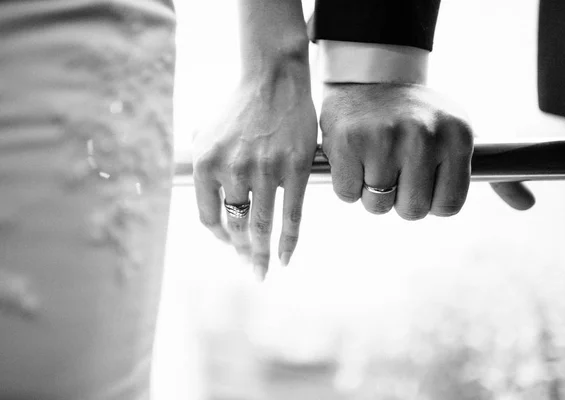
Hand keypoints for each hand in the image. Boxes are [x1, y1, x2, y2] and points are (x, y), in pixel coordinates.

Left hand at [193, 75, 317, 279]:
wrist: (272, 81)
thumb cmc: (239, 109)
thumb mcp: (206, 135)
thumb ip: (202, 168)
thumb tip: (208, 203)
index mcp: (206, 164)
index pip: (208, 217)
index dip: (219, 237)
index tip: (229, 244)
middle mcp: (232, 170)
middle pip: (235, 226)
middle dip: (241, 252)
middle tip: (249, 268)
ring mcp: (265, 171)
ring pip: (261, 226)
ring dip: (261, 254)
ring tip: (262, 271)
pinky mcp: (294, 170)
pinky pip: (291, 217)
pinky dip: (288, 242)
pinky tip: (285, 258)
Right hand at [320, 83, 533, 217]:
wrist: (370, 79)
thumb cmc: (419, 118)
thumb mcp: (460, 137)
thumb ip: (496, 174)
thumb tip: (527, 204)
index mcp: (458, 137)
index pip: (447, 207)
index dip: (430, 200)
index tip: (422, 179)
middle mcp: (423, 137)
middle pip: (411, 211)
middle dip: (400, 198)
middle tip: (394, 169)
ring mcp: (383, 138)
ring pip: (376, 205)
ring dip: (371, 191)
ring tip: (374, 159)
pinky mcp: (347, 142)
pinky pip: (346, 194)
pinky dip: (347, 183)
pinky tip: (354, 157)